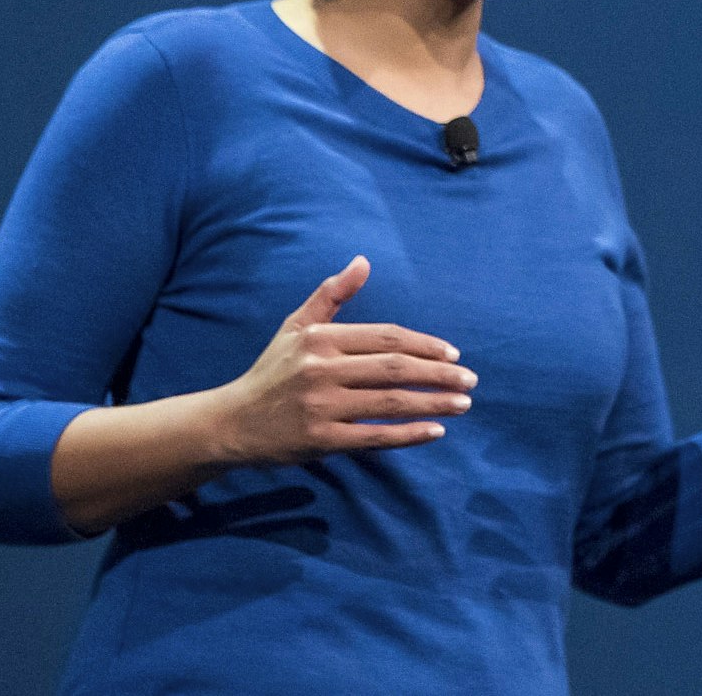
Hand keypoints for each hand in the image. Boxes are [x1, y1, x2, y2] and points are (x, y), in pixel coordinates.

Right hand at [208, 256, 477, 466]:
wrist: (231, 422)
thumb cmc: (271, 371)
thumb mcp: (296, 326)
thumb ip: (332, 294)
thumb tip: (364, 261)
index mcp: (320, 339)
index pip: (386, 337)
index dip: (424, 345)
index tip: (454, 353)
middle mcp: (321, 370)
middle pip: (395, 368)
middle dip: (439, 374)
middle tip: (470, 379)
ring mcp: (321, 407)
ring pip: (390, 403)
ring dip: (433, 403)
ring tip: (462, 403)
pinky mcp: (320, 440)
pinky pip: (374, 437)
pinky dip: (408, 435)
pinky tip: (435, 431)